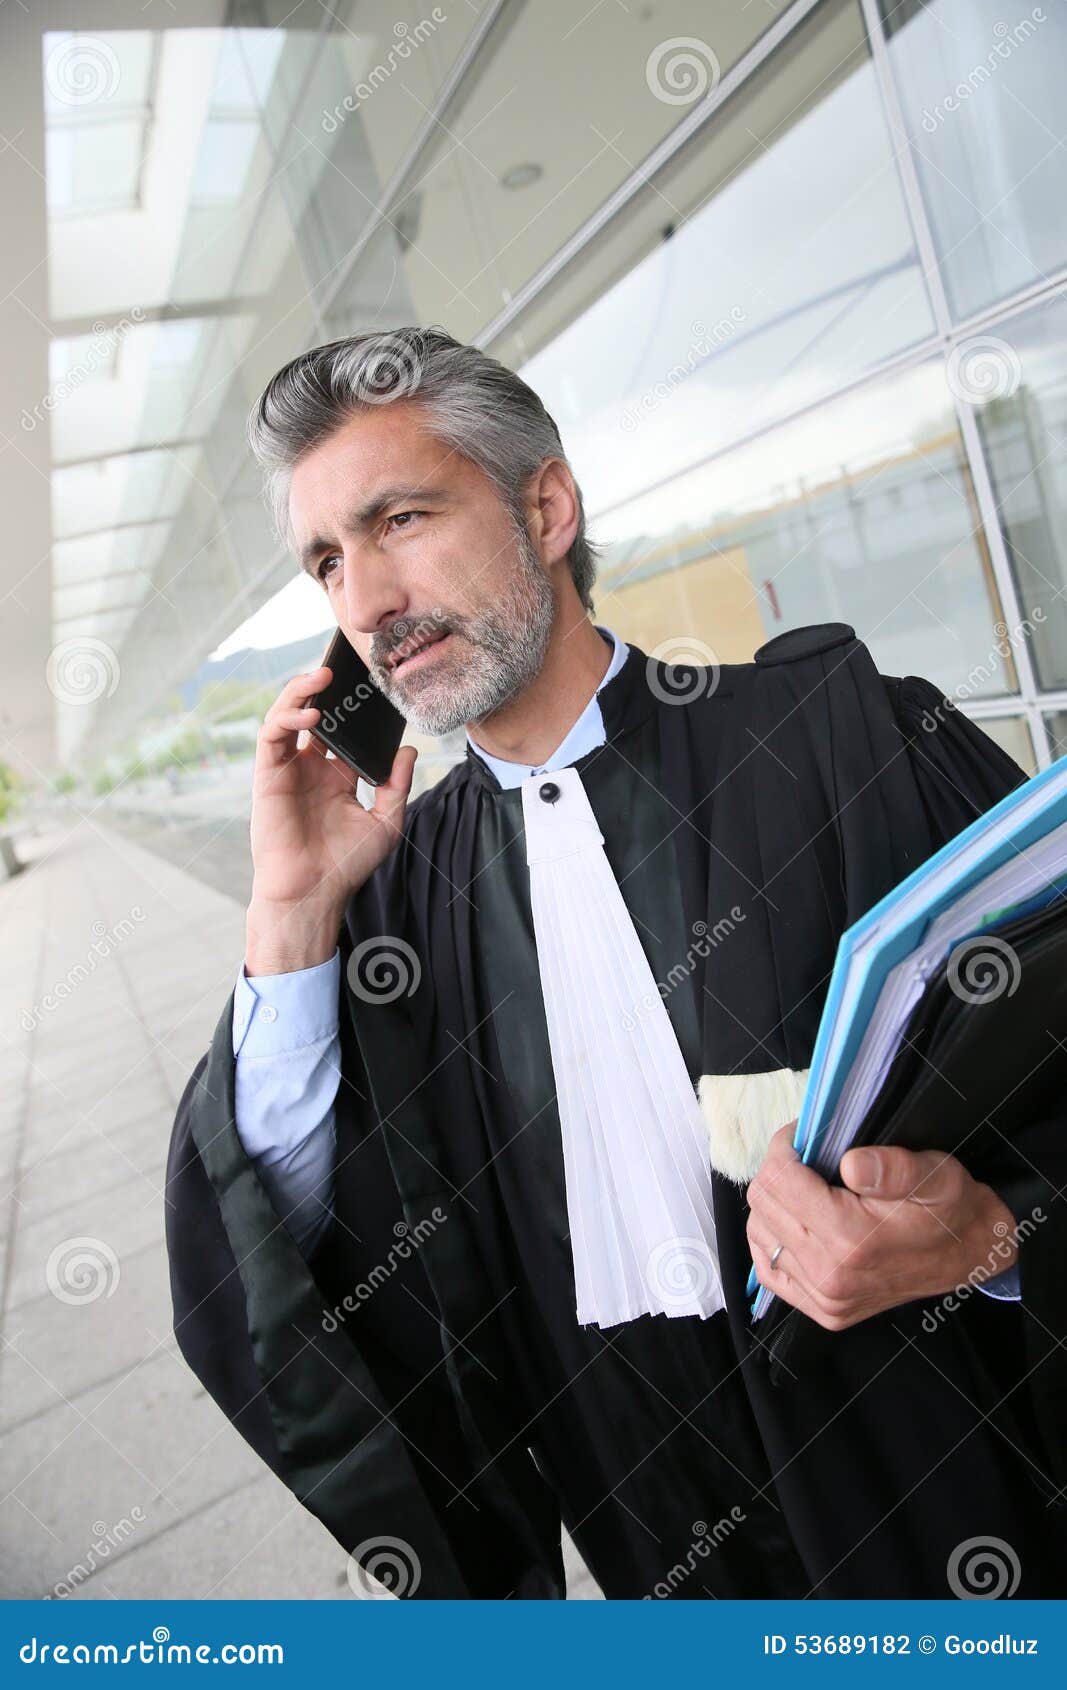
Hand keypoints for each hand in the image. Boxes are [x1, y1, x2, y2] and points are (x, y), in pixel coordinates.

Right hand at [245, 664, 417, 972]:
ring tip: (323, 677)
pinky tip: (310, 716)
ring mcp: (288, 769)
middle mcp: (311, 768)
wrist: (313, 893)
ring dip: (301, 692)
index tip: (373, 686)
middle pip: (314, 714)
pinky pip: (273, 736)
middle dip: (325, 689)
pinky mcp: (268, 775)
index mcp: (336, 776)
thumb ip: (396, 784)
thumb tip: (409, 749)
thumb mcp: (385, 822)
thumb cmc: (345, 865)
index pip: (344, 730)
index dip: (354, 707)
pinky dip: (287, 718)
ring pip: (288, 716)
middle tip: (344, 668)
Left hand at [745, 1123, 1018, 1330]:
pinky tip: (797, 1220)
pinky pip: (768, 1267)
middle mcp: (830, 1276)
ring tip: (805, 1187)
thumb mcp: (934, 1174)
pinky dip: (773, 1237)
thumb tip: (852, 1164)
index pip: (777, 1180)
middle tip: (805, 1157)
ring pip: (759, 1232)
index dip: (784, 1148)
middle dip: (777, 1171)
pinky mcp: (822, 1310)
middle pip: (762, 1204)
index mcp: (850, 1240)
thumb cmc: (949, 1208)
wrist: (967, 1255)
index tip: (804, 1136)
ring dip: (774, 1203)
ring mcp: (824, 1299)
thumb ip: (893, 1168)